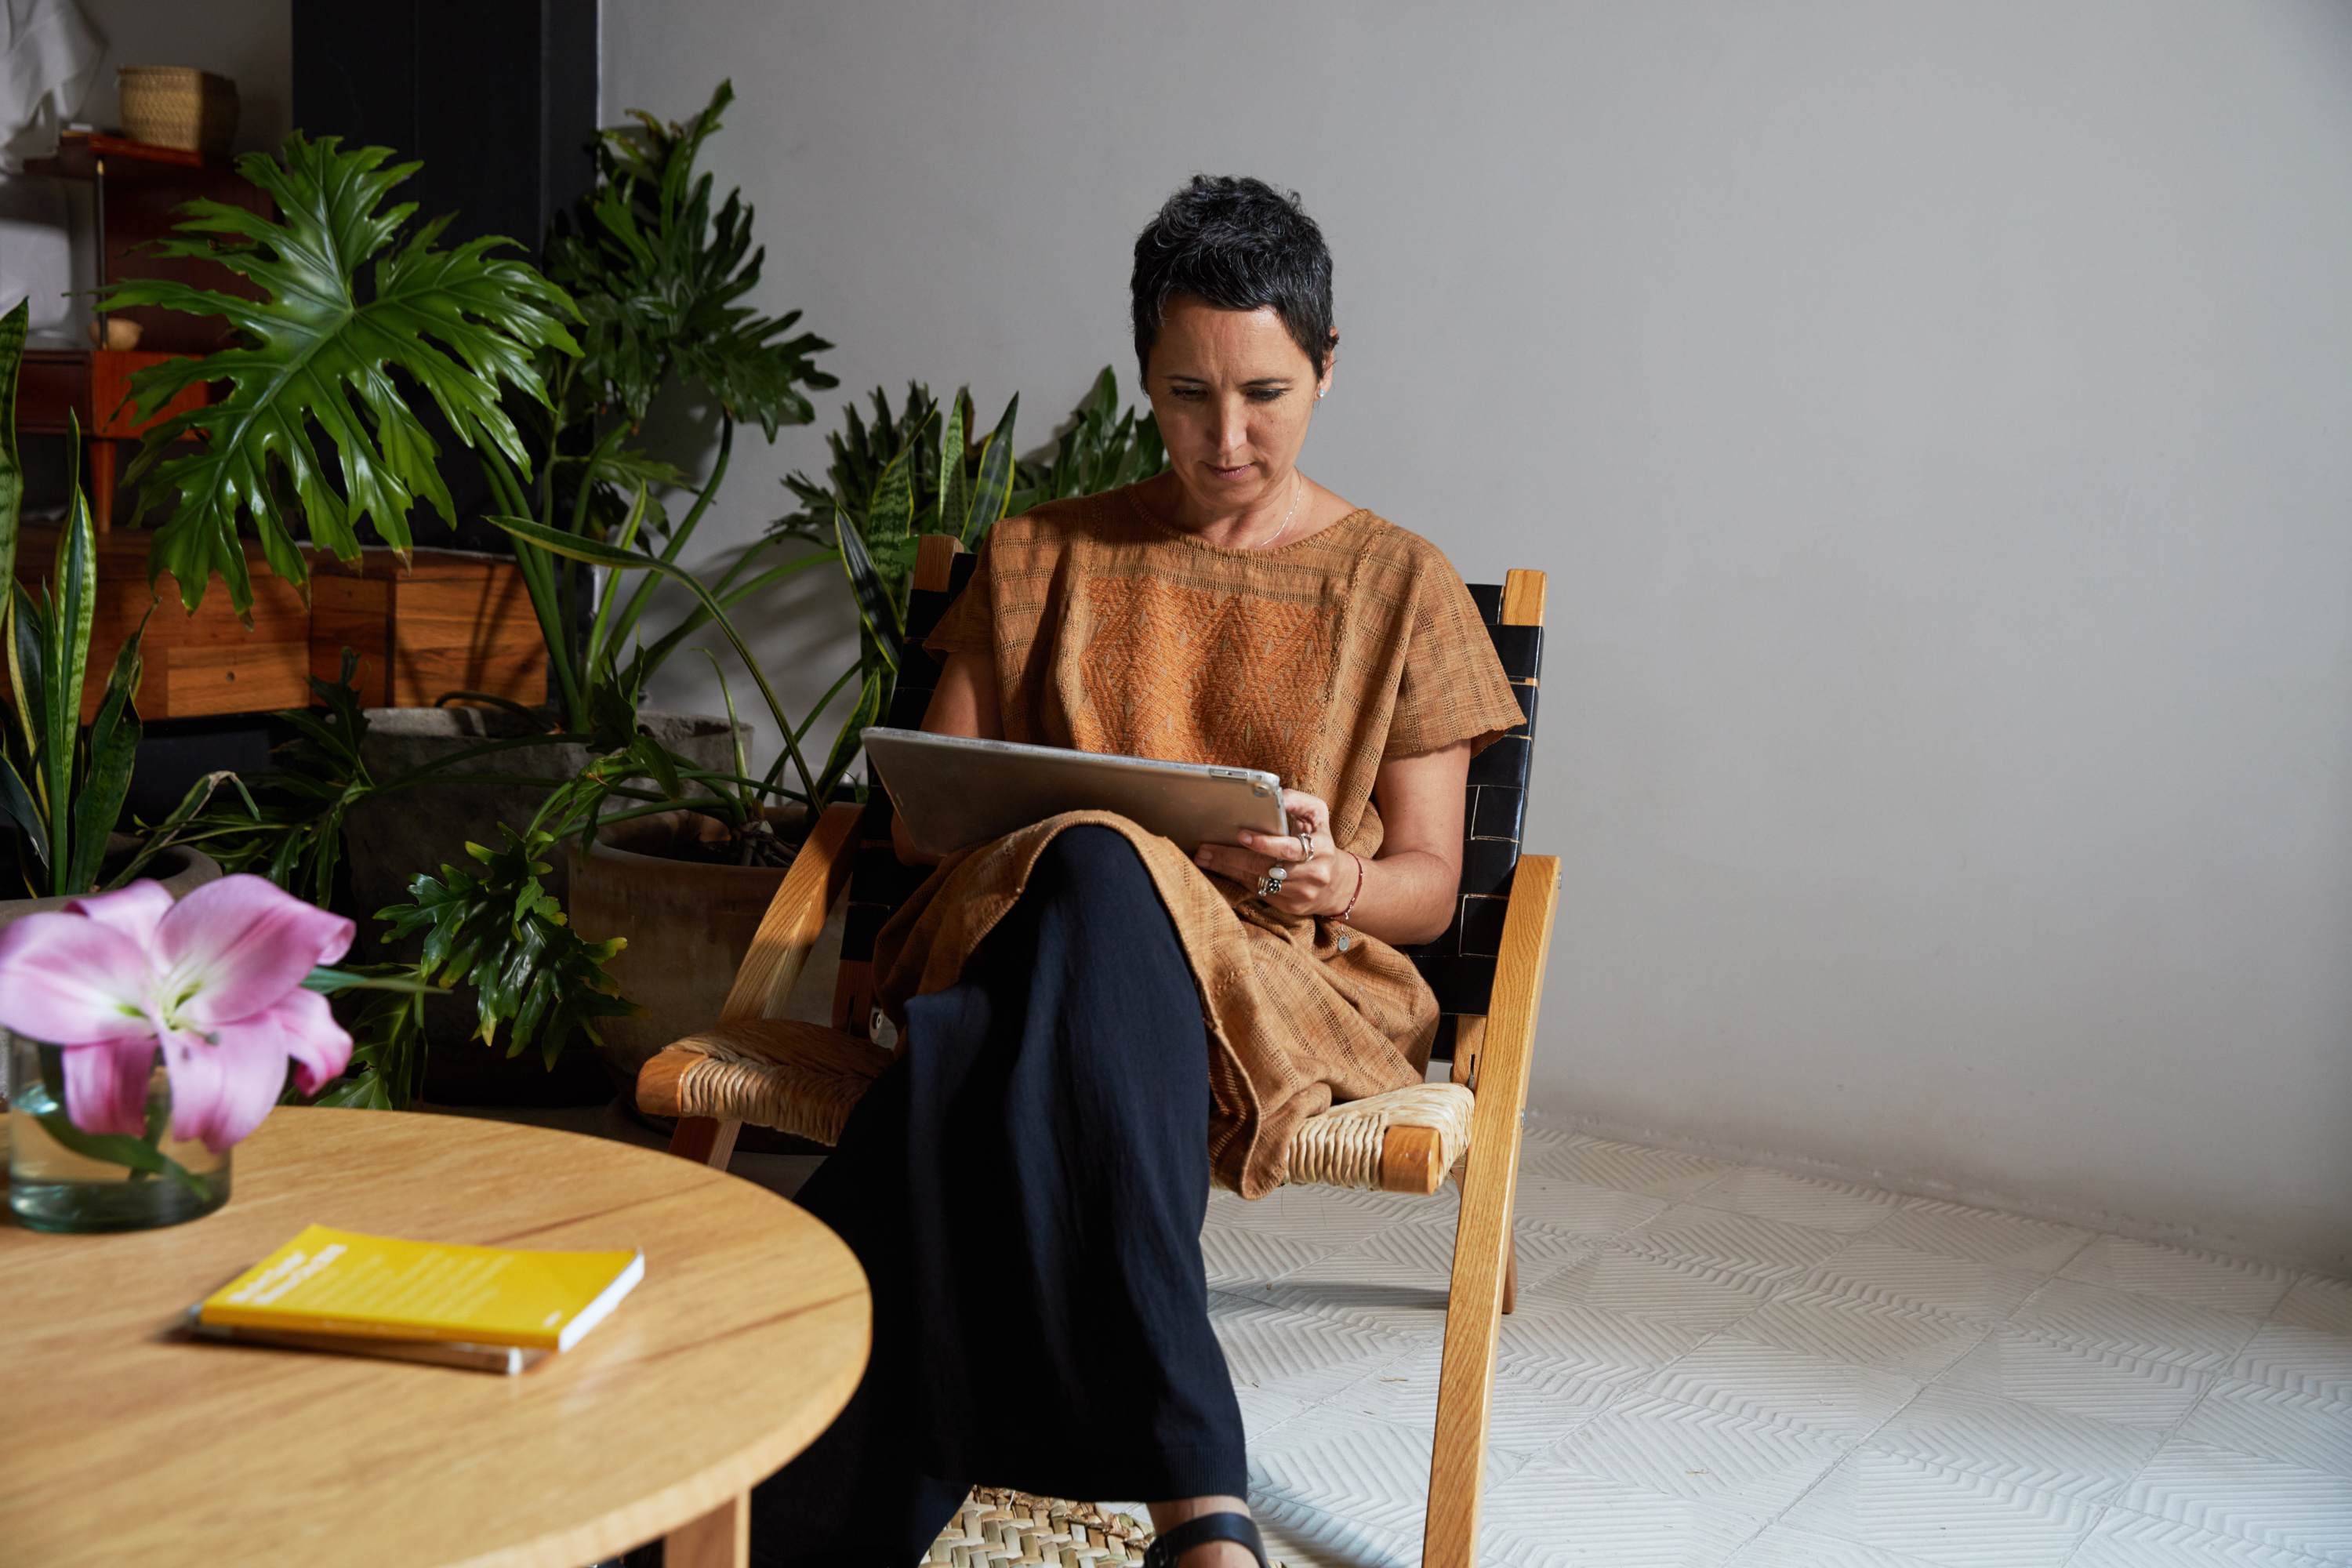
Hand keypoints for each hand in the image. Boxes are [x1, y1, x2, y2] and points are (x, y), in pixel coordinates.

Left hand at [1195, 789, 1346, 917]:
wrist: (1339, 884)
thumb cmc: (1321, 842)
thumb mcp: (1318, 816)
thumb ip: (1298, 801)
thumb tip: (1275, 794)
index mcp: (1321, 849)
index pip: (1288, 849)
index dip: (1264, 843)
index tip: (1241, 835)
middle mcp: (1312, 874)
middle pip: (1265, 868)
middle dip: (1231, 857)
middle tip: (1205, 850)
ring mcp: (1302, 894)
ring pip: (1258, 882)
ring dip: (1228, 870)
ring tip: (1205, 859)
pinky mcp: (1291, 908)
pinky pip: (1260, 893)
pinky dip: (1239, 880)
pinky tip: (1223, 870)